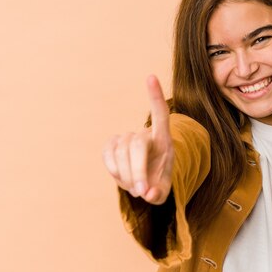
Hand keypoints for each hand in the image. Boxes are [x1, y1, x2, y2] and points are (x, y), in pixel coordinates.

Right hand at [102, 75, 173, 204]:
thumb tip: (149, 194)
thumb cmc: (158, 183)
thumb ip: (159, 194)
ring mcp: (126, 138)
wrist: (146, 181)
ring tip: (135, 188)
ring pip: (122, 153)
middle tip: (142, 193)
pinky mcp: (111, 145)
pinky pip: (108, 154)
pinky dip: (114, 170)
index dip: (155, 96)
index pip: (160, 115)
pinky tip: (122, 178)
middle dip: (138, 171)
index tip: (150, 77)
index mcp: (163, 140)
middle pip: (138, 145)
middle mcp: (144, 134)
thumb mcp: (164, 192)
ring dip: (127, 176)